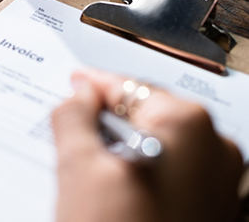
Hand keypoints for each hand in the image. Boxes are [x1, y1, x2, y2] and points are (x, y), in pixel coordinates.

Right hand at [52, 68, 242, 221]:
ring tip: (91, 168)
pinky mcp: (215, 212)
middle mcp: (216, 150)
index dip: (94, 85)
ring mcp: (221, 185)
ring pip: (157, 146)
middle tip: (74, 129)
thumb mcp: (78, 168)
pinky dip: (142, 171)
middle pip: (146, 115)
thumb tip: (79, 95)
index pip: (128, 86)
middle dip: (108, 120)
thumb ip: (74, 115)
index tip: (76, 84)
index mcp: (188, 126)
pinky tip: (115, 192)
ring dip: (123, 148)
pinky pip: (172, 173)